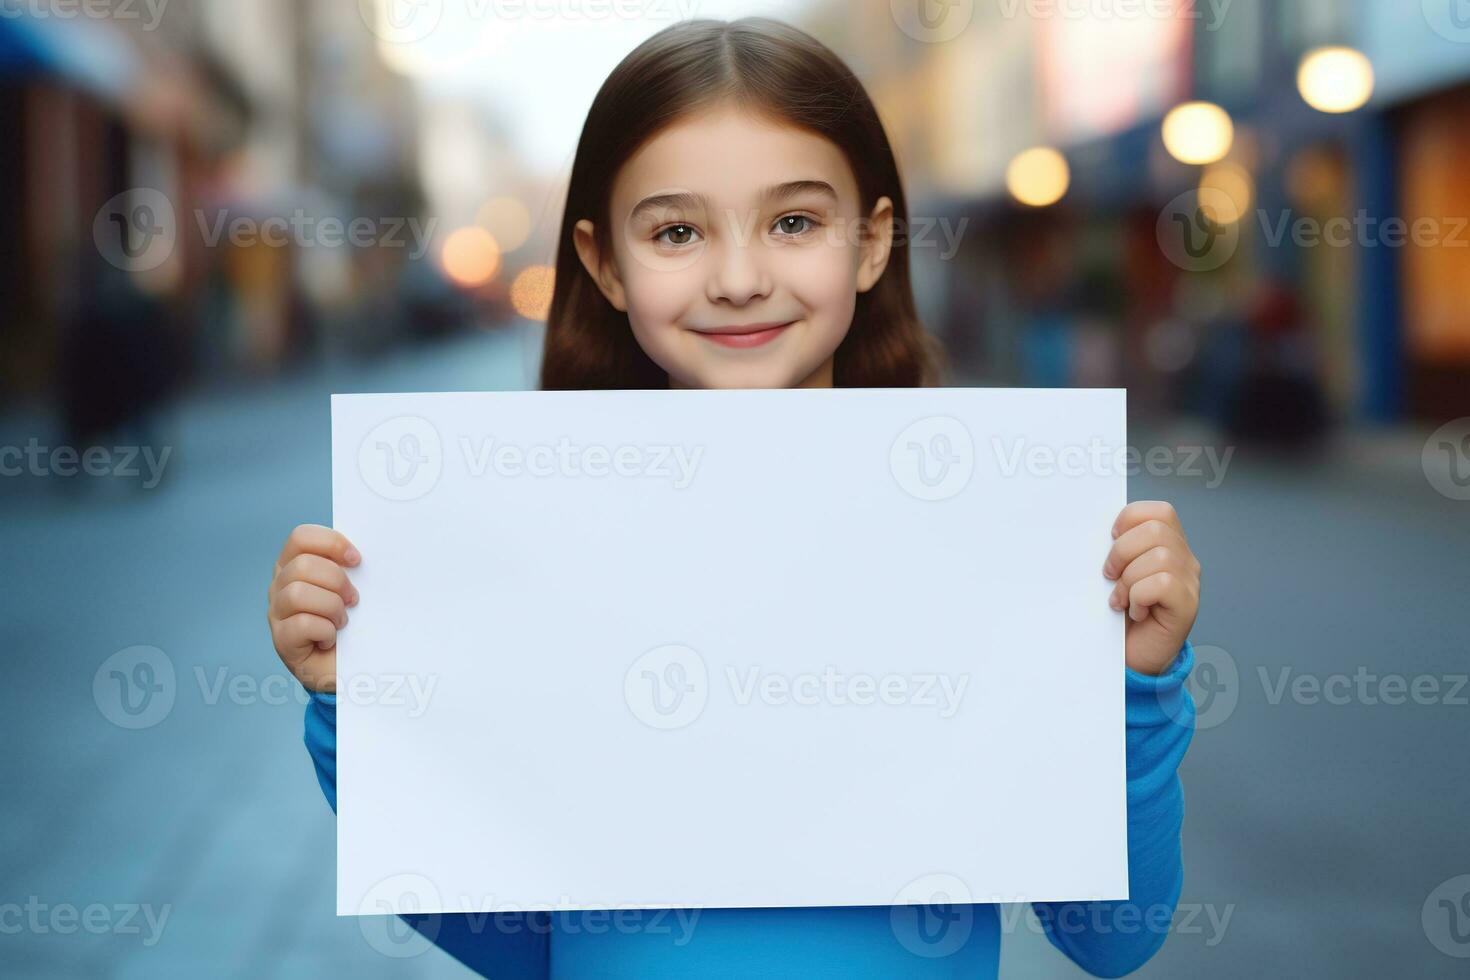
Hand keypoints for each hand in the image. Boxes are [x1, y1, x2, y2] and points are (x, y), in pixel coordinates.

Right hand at [267, 524, 359, 692]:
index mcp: (294, 564)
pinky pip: (302, 624)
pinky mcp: (281, 641)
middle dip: (337, 581)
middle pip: (303, 565)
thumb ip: (349, 567)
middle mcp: (279, 586)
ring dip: (331, 607)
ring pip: (298, 594)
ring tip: (342, 621)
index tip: (357, 560)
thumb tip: (361, 555)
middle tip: (354, 600)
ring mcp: (277, 614)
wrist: (351, 667)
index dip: (331, 543)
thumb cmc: (353, 623)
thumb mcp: (351, 588)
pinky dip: (325, 631)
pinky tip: (331, 640)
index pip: (301, 537)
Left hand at [1103, 501, 1199, 675]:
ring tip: (1122, 599)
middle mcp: (1185, 561)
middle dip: (1122, 551)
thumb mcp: (1117, 574)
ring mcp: (1190, 583)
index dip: (1130, 520)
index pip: (1160, 512)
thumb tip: (1097, 533)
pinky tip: (1135, 611)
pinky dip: (1139, 596)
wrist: (1131, 657)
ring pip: (1160, 556)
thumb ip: (1118, 550)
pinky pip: (1162, 583)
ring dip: (1129, 579)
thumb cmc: (1120, 614)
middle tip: (1110, 576)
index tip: (1110, 540)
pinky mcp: (1187, 606)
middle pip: (1157, 529)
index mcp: (1169, 546)